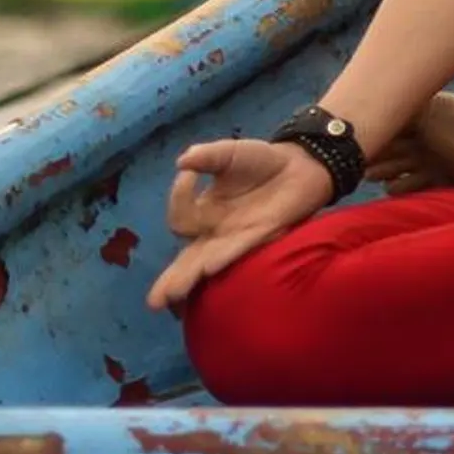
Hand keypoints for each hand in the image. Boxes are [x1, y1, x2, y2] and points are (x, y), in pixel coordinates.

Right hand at [146, 135, 334, 310]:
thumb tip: (182, 161)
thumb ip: (208, 156)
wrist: (299, 166)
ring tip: (171, 297)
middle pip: (187, 261)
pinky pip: (237, 252)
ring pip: (206, 265)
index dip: (179, 196)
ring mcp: (236, 240)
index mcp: (203, 212)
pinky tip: (209, 269)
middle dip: (171, 278)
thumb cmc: (260, 162)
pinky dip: (223, 258)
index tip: (189, 173)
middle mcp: (215, 233)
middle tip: (154, 300)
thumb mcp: (230, 153)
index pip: (180, 217)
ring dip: (190, 279)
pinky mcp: (260, 239)